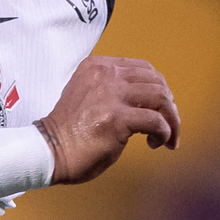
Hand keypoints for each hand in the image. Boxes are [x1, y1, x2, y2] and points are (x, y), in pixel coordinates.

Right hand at [34, 54, 179, 184]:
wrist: (48, 152)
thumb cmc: (69, 132)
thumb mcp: (88, 95)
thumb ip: (113, 90)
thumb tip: (149, 100)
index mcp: (97, 66)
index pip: (142, 68)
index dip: (158, 88)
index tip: (159, 108)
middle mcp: (104, 75)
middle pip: (157, 81)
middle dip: (168, 105)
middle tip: (167, 125)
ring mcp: (111, 96)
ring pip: (161, 98)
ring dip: (171, 120)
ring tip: (166, 137)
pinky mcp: (117, 119)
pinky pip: (157, 121)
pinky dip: (164, 133)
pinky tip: (155, 143)